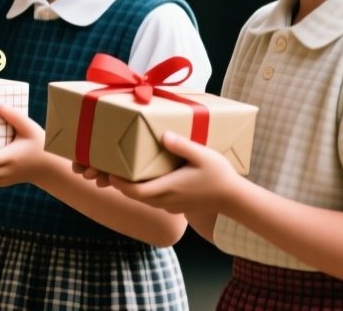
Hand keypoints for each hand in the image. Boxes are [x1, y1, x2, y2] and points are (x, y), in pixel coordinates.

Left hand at [111, 131, 243, 214]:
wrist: (234, 198)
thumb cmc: (219, 175)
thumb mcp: (203, 155)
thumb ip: (183, 146)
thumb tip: (164, 135)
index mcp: (170, 187)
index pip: (137, 192)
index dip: (120, 184)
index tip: (109, 172)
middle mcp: (167, 200)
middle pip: (135, 196)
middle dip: (120, 185)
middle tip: (108, 169)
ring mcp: (171, 205)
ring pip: (144, 200)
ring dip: (131, 189)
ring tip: (121, 171)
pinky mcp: (176, 207)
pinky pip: (153, 201)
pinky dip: (143, 191)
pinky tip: (143, 178)